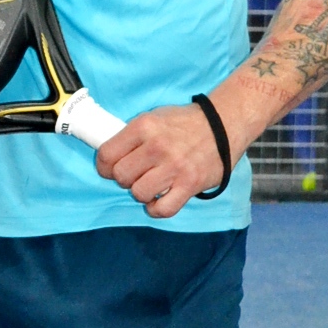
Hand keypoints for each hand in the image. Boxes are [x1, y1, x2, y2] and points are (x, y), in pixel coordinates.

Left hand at [94, 103, 233, 219]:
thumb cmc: (183, 123)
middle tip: (134, 175)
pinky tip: (158, 200)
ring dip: (141, 193)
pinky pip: (163, 209)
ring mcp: (174, 167)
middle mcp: (156, 146)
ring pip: (139, 193)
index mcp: (143, 126)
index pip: (106, 155)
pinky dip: (156, 209)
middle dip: (123, 179)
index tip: (110, 169)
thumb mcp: (152, 118)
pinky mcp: (190, 184)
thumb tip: (108, 156)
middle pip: (120, 176)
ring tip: (149, 184)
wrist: (223, 125)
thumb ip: (131, 136)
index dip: (103, 166)